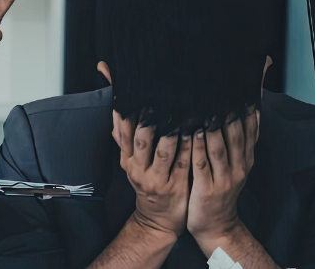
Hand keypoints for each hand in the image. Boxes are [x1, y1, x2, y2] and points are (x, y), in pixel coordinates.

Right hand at [113, 111, 191, 237]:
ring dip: (173, 130)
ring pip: (164, 150)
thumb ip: (125, 138)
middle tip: (163, 99)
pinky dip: (189, 147)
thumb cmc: (147, 183)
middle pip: (142, 139)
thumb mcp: (131, 163)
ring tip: (184, 112)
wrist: (157, 220)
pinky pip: (183, 163)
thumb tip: (118, 109)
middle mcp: (139, 169)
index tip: (139, 95)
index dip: (130, 113)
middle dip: (152, 118)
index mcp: (127, 161)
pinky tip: (197, 132)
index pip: (124, 133)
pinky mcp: (175, 187)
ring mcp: (157, 179)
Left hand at [188, 107, 258, 242]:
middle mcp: (238, 169)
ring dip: (213, 129)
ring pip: (219, 149)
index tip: (241, 92)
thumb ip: (236, 144)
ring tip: (206, 110)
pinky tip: (192, 134)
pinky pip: (202, 165)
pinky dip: (198, 149)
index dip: (247, 112)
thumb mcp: (235, 168)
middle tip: (221, 96)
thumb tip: (241, 115)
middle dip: (229, 115)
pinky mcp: (207, 189)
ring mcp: (224, 180)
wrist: (216, 225)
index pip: (250, 132)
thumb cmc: (221, 191)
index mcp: (245, 161)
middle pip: (236, 137)